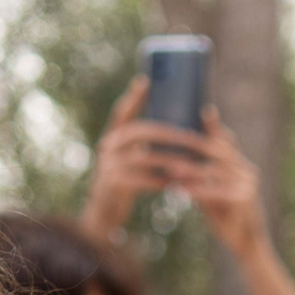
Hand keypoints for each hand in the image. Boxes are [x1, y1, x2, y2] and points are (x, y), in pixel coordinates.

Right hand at [84, 77, 176, 236]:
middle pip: (140, 132)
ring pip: (145, 157)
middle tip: (191, 137)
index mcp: (112, 138)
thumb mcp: (128, 162)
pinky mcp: (114, 185)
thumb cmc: (124, 184)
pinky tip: (178, 183)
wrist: (103, 214)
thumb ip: (142, 148)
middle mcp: (107, 147)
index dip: (134, 97)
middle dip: (168, 133)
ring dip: (170, 159)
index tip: (146, 80)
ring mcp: (108, 166)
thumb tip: (176, 130)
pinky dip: (163, 181)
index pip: (121, 112)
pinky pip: (143, 180)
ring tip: (190, 162)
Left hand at [172, 109, 271, 255]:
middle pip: (219, 150)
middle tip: (172, 141)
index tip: (204, 110)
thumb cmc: (225, 216)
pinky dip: (199, 190)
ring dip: (192, 169)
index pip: (226, 140)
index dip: (215, 126)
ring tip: (171, 169)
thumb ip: (201, 175)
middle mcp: (247, 170)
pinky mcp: (246, 200)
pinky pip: (218, 191)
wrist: (246, 244)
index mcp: (240, 165)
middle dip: (194, 145)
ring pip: (216, 171)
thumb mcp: (211, 191)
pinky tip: (183, 191)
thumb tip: (176, 161)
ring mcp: (248, 184)